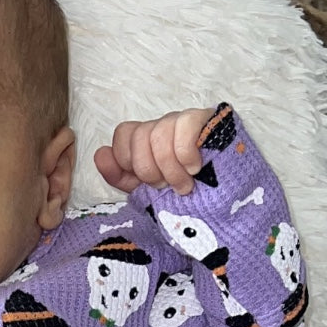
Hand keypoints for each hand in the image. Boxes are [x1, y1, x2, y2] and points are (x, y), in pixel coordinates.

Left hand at [94, 108, 215, 195]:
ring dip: (170, 170)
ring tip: (184, 186)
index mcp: (148, 140)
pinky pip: (183, 126)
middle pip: (139, 137)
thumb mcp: (147, 192)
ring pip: (158, 135)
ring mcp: (185, 120)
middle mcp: (164, 125)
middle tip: (167, 187)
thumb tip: (100, 154)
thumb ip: (120, 176)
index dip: (127, 161)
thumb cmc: (185, 198)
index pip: (123, 133)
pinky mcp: (207, 120)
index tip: (144, 182)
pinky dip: (185, 155)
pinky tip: (195, 169)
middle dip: (150, 172)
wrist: (226, 207)